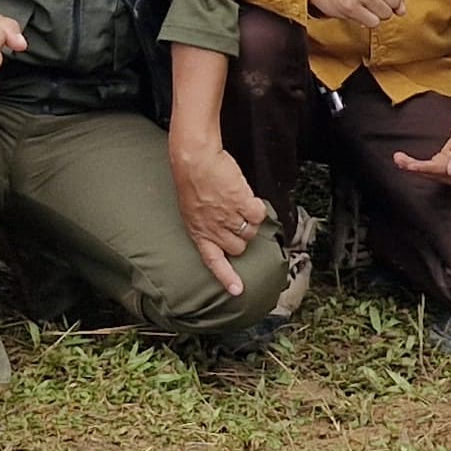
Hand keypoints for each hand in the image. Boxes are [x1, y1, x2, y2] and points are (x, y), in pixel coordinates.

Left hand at [170, 137, 268, 297]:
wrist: (195, 159)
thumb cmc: (191, 181)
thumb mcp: (192, 211)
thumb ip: (206, 225)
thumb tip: (222, 232)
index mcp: (199, 233)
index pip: (213, 262)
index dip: (227, 277)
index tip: (237, 291)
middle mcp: (214, 230)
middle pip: (239, 247)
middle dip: (241, 236)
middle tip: (236, 219)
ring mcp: (228, 218)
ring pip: (251, 231)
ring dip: (249, 220)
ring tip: (239, 204)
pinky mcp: (241, 204)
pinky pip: (258, 215)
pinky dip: (257, 207)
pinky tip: (247, 198)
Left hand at [388, 114, 450, 190]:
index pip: (442, 172)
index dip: (425, 169)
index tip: (411, 166)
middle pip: (433, 173)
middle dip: (414, 166)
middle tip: (398, 158)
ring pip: (429, 171)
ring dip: (413, 165)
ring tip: (399, 158)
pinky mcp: (447, 166)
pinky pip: (430, 167)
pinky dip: (418, 164)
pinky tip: (406, 160)